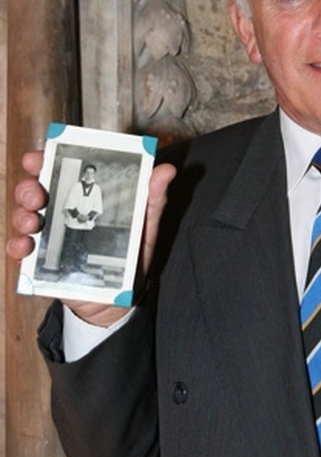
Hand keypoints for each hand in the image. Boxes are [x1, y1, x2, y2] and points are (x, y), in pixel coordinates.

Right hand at [7, 151, 176, 326]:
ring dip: (22, 215)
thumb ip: (153, 197)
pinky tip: (25, 246)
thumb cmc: (131, 255)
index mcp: (83, 195)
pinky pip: (19, 249)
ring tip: (33, 222)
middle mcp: (60, 210)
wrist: (119, 299)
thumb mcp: (146, 224)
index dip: (45, 158)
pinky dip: (17, 245)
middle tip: (37, 196)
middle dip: (29, 188)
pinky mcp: (39, 260)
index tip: (38, 156)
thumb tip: (166, 170)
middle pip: (33, 189)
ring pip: (22, 215)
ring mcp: (48, 234)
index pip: (60, 168)